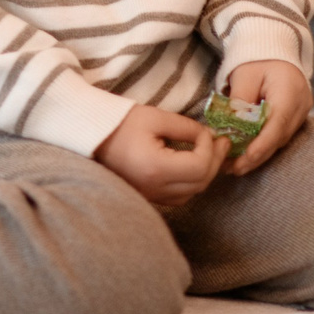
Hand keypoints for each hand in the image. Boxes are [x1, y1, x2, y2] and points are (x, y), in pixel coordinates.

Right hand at [93, 103, 227, 208]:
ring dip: (205, 174)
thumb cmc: (121, 122)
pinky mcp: (148, 196)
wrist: (92, 135)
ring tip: (209, 153)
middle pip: (200, 184)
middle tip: (221, 142)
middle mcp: (155, 188)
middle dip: (214, 161)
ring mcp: (151, 195)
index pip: (199, 166)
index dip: (209, 148)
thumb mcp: (156, 117)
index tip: (207, 131)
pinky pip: (179, 197)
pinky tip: (192, 165)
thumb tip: (207, 136)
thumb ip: (186, 127)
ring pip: (192, 193)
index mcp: (156, 168)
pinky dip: (191, 182)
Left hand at [222, 60, 313, 175]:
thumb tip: (231, 128)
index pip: (276, 124)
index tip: (245, 159)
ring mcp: (301, 112)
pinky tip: (246, 153)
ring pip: (279, 140)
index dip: (261, 145)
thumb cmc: (257, 58)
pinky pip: (279, 135)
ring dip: (258, 154)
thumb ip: (239, 101)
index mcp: (289, 92)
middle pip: (278, 138)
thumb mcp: (244, 75)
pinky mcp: (296, 116)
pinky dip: (263, 145)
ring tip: (233, 165)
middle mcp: (301, 105)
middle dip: (255, 156)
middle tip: (231, 169)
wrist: (275, 47)